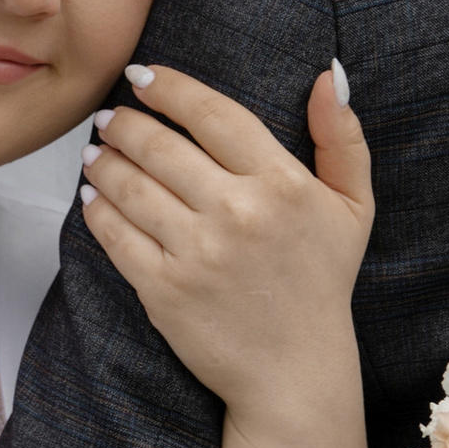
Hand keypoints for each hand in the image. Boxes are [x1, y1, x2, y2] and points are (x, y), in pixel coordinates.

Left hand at [79, 61, 371, 420]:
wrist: (294, 372)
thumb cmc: (321, 284)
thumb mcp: (354, 207)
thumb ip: (343, 138)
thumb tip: (327, 75)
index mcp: (283, 185)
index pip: (214, 114)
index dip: (171, 88)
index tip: (144, 77)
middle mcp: (239, 213)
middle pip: (162, 146)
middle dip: (126, 123)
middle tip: (111, 117)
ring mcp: (198, 253)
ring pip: (132, 186)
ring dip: (104, 161)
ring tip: (96, 151)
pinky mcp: (164, 290)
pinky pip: (116, 236)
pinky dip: (98, 210)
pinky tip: (94, 197)